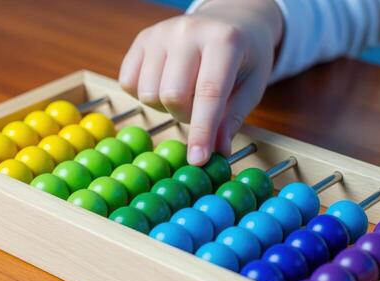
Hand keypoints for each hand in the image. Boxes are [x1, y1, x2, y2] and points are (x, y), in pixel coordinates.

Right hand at [118, 0, 282, 164]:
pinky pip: (128, 83)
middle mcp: (188, 31)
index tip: (198, 160)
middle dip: (185, 116)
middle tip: (200, 110)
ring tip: (185, 93)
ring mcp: (160, 32)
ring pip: (148, 93)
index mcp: (224, 40)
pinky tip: (165, 84)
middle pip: (172, 95)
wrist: (230, 20)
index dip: (202, 131)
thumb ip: (233, 118)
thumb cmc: (244, 57)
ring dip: (165, 106)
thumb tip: (216, 151)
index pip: (208, 93)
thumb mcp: (251, 86)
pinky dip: (145, 94)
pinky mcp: (142, 38)